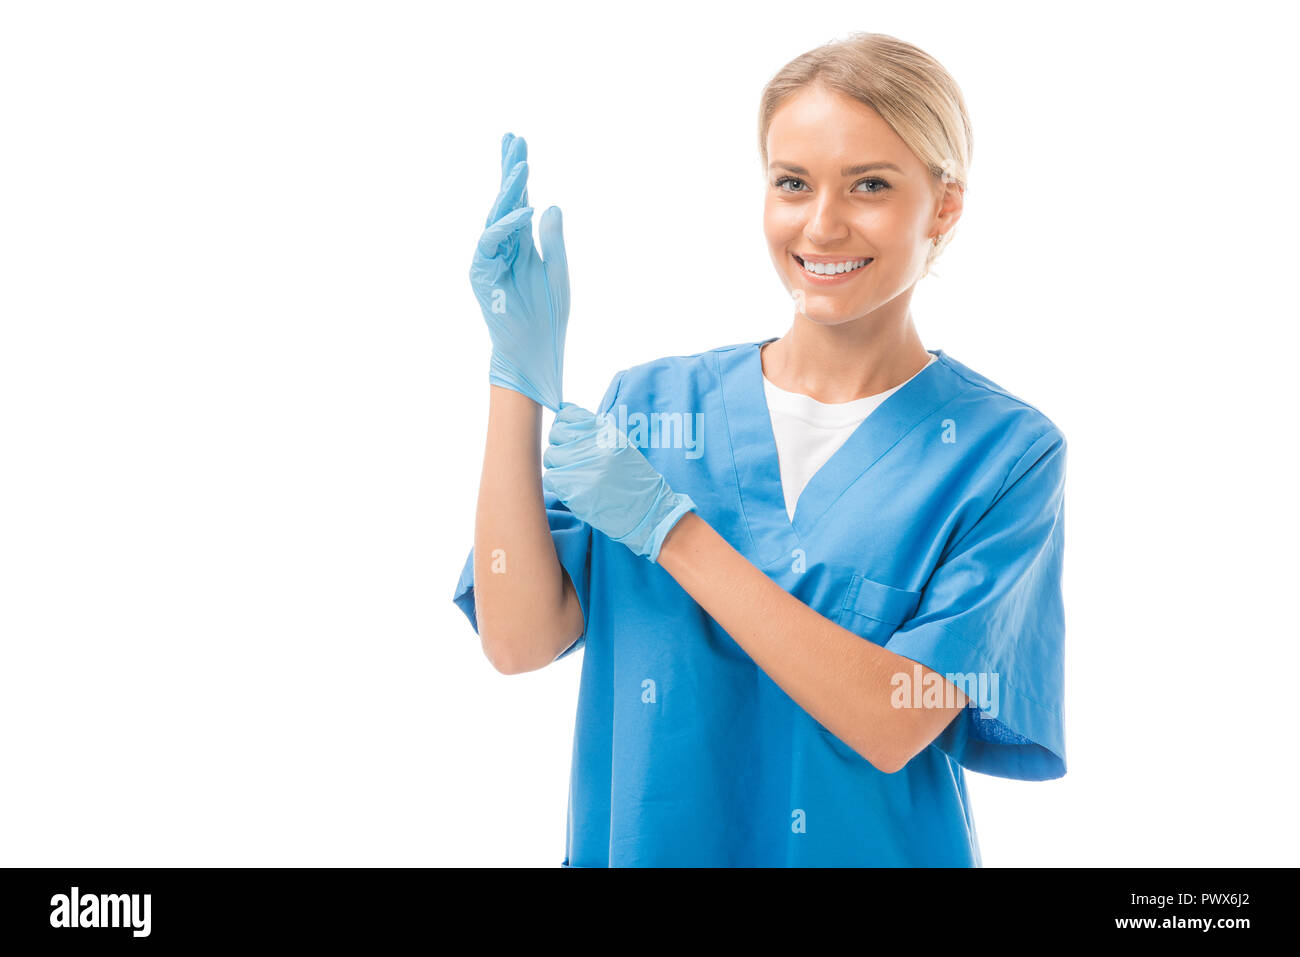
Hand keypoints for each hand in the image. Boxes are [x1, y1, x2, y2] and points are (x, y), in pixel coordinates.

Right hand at [468, 132, 569, 410]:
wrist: (535, 349)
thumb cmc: (547, 315)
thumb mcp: (557, 271)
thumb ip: (553, 240)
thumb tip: (550, 205)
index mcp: (521, 242)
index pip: (518, 200)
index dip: (517, 172)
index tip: (518, 142)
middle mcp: (502, 246)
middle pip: (504, 200)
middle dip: (508, 169)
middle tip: (513, 138)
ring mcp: (489, 258)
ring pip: (496, 216)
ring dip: (509, 191)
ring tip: (523, 166)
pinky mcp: (481, 274)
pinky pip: (492, 243)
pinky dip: (508, 226)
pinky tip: (526, 211)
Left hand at [542, 402, 696, 562]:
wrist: (648, 511)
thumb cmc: (633, 480)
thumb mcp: (620, 446)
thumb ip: (594, 432)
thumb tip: (563, 414)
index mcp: (607, 432)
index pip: (568, 414)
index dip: (563, 423)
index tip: (565, 432)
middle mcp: (595, 446)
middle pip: (555, 434)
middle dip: (559, 445)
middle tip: (570, 459)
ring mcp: (584, 467)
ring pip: (550, 456)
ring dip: (558, 466)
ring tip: (575, 476)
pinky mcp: (575, 490)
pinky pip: (551, 479)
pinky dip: (558, 484)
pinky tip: (574, 489)